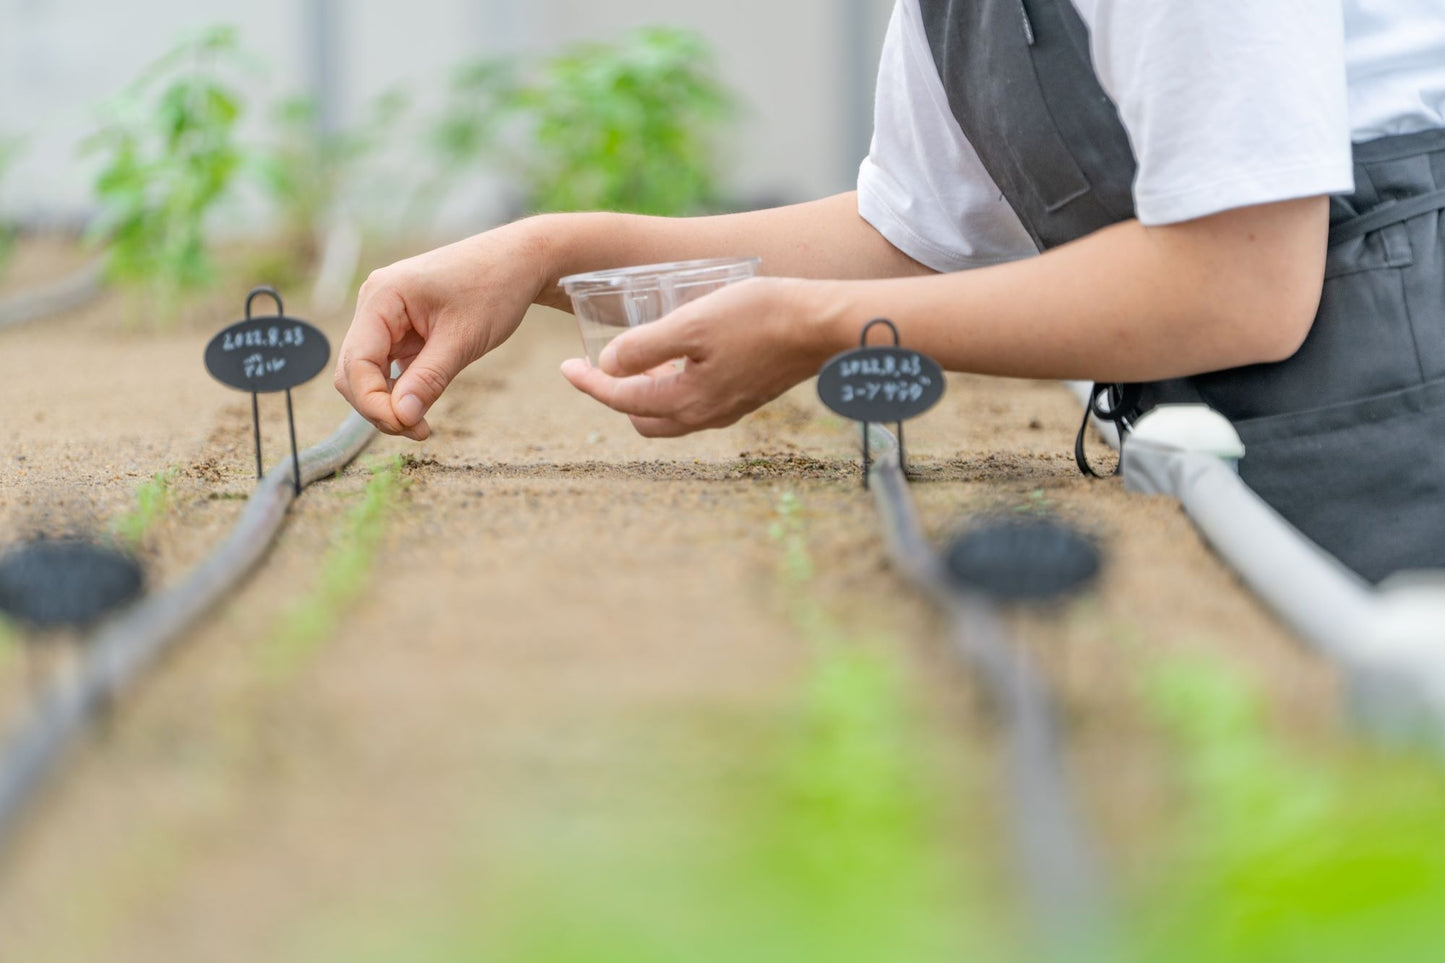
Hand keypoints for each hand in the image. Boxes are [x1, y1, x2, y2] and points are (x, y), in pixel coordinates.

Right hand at [334, 222, 551, 439]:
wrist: (518, 261)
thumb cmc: (494, 288)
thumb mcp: (463, 339)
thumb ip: (428, 379)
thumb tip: (400, 417)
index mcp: (382, 296)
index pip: (356, 363)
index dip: (373, 403)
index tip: (406, 426)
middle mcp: (375, 301)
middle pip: (354, 370)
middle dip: (378, 406)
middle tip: (417, 431)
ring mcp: (385, 313)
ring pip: (368, 371)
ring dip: (389, 401)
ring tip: (421, 424)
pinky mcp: (400, 325)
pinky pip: (387, 365)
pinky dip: (400, 389)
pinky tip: (422, 406)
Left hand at [560, 277, 833, 436]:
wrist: (823, 325)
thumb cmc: (759, 317)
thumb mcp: (691, 323)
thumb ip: (644, 347)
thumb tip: (609, 366)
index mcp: (685, 399)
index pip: (620, 398)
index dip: (588, 382)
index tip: (565, 365)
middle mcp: (704, 414)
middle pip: (642, 417)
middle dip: (614, 395)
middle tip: (596, 367)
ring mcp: (728, 408)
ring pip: (671, 414)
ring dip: (646, 393)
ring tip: (635, 361)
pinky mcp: (746, 396)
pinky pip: (697, 403)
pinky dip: (675, 388)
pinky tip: (680, 359)